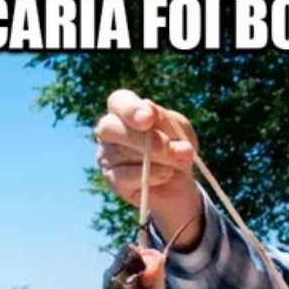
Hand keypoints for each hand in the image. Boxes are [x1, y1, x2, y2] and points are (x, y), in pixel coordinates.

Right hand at [95, 89, 202, 247]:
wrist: (181, 187)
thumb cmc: (178, 150)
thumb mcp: (181, 132)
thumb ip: (167, 123)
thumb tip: (153, 122)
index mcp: (126, 111)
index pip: (118, 101)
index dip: (130, 108)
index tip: (148, 118)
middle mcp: (110, 131)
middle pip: (112, 128)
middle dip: (147, 139)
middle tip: (176, 149)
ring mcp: (107, 157)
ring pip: (119, 154)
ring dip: (156, 159)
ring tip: (180, 163)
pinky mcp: (111, 180)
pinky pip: (123, 177)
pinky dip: (147, 177)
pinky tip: (166, 176)